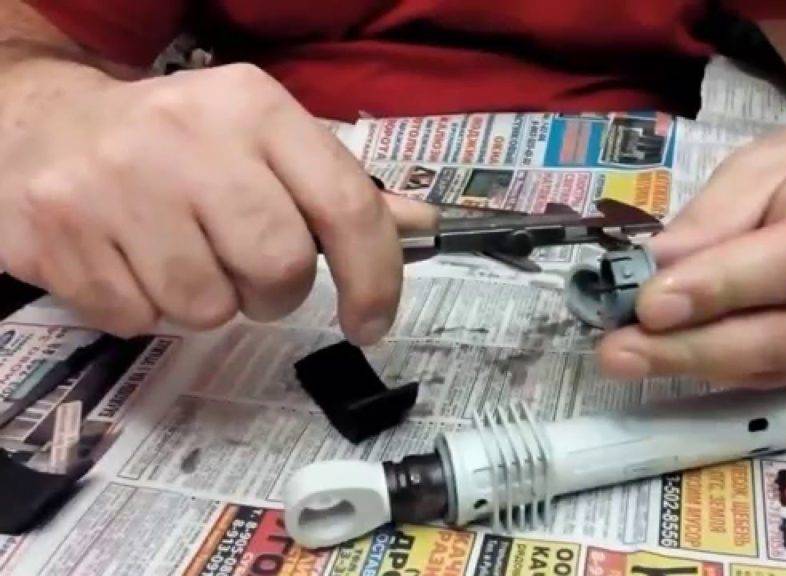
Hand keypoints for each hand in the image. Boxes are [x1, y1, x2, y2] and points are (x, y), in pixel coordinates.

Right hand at [0, 64, 435, 341]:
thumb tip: (421, 227)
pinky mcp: (62, 231)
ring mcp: (117, 183)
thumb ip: (337, 188)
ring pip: (208, 308)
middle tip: (253, 277)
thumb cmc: (177, 143)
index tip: (371, 321)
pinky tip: (132, 262)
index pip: (346, 204)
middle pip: (279, 267)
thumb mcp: (261, 142)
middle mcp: (189, 135)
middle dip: (276, 294)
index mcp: (255, 107)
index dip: (375, 277)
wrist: (43, 126)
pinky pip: (139, 320)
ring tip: (183, 258)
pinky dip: (146, 309)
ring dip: (209, 304)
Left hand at [598, 123, 785, 386]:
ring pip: (785, 365)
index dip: (721, 289)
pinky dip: (724, 371)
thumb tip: (651, 276)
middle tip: (618, 352)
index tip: (647, 306)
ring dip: (699, 366)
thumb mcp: (754, 169)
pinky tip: (675, 360)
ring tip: (631, 358)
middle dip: (695, 347)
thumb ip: (708, 224)